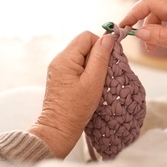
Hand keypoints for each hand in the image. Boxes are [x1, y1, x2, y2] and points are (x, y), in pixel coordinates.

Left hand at [29, 31, 113, 157]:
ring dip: (93, 65)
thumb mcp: (93, 81)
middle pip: (84, 45)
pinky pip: (77, 65)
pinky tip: (90, 85)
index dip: (101, 45)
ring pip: (82, 56)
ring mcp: (59, 68)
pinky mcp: (61, 77)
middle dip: (98, 56)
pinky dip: (87, 72)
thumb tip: (108, 38)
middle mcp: (59, 60)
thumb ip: (101, 57)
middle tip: (103, 74)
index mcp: (65, 58)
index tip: (108, 61)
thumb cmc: (76, 108)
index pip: (87, 36)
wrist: (59, 129)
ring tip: (96, 82)